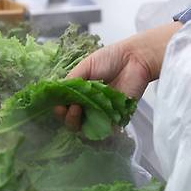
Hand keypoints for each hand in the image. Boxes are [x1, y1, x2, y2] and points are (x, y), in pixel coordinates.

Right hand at [56, 22, 182, 129]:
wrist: (134, 59)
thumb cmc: (110, 59)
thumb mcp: (84, 67)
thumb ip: (70, 82)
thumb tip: (57, 96)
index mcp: (80, 93)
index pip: (64, 107)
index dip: (59, 108)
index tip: (58, 104)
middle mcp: (89, 106)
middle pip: (72, 121)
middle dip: (66, 117)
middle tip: (67, 108)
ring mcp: (101, 114)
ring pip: (83, 129)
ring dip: (76, 122)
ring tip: (77, 109)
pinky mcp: (115, 120)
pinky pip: (102, 130)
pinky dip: (94, 127)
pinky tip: (91, 115)